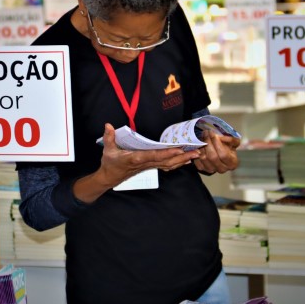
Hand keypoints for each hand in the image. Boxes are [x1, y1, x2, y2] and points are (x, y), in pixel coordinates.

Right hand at [74, 124, 199, 202]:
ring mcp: (149, 166)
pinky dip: (177, 163)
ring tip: (196, 154)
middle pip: (167, 161)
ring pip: (169, 165)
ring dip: (183, 160)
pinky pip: (166, 166)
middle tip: (197, 152)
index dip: (167, 154)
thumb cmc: (110, 163)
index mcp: (136, 159)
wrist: (109, 178)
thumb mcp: (107, 150)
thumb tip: (108, 125)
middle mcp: (145, 163)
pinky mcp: (150, 167)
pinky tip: (186, 160)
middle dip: (182, 157)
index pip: (154, 156)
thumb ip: (108, 137)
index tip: (179, 150)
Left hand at [193, 130, 239, 174]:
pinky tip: (199, 144)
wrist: (221, 153)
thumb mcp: (234, 142)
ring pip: (204, 158)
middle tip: (206, 132)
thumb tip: (221, 138)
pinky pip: (197, 161)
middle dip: (208, 142)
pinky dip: (196, 152)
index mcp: (232, 163)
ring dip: (202, 145)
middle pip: (213, 156)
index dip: (217, 143)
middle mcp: (223, 169)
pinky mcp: (203, 169)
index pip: (223, 154)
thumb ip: (231, 139)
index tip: (212, 133)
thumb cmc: (228, 147)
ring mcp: (212, 170)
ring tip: (202, 136)